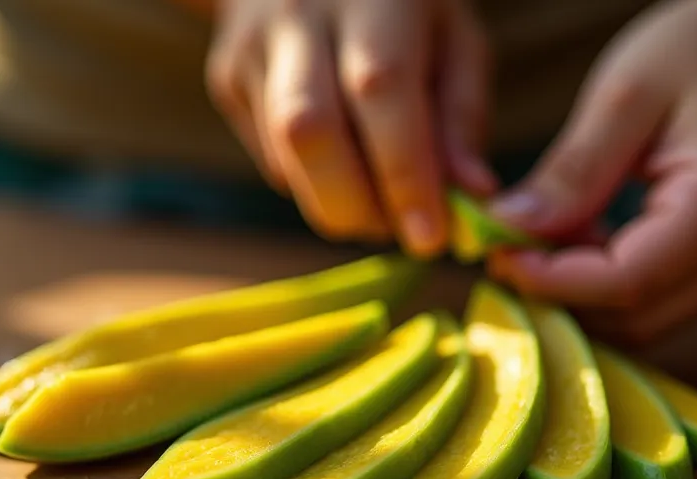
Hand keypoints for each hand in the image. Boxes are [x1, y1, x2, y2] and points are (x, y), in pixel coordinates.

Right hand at [206, 0, 496, 257]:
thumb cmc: (402, 9)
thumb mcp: (454, 40)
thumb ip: (463, 117)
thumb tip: (470, 197)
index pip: (380, 90)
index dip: (403, 174)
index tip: (430, 238)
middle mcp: (300, 14)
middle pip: (311, 133)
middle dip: (359, 206)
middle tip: (400, 228)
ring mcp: (251, 48)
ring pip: (287, 160)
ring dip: (340, 205)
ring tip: (380, 199)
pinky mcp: (227, 80)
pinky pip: (273, 164)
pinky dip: (316, 185)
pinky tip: (342, 162)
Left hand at [486, 0, 696, 344]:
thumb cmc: (694, 56)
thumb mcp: (622, 95)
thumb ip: (572, 171)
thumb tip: (510, 228)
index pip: (628, 283)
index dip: (554, 283)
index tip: (497, 254)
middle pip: (634, 320)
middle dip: (561, 296)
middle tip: (505, 247)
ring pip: (640, 326)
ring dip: (578, 296)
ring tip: (541, 237)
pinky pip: (651, 307)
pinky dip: (601, 288)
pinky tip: (575, 240)